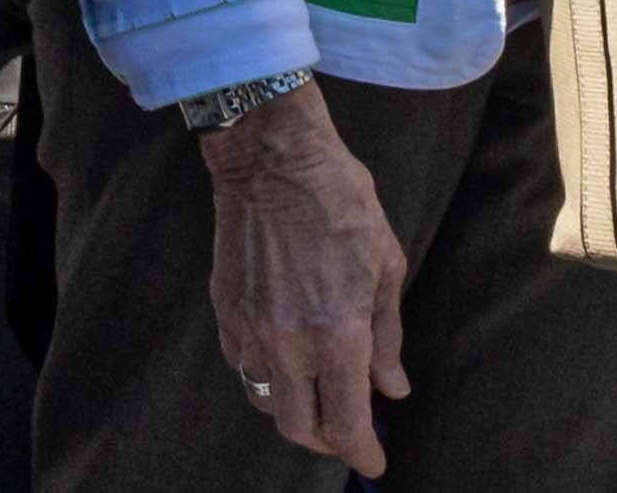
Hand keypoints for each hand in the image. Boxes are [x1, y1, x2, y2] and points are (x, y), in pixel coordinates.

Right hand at [201, 83, 409, 471]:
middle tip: (348, 431)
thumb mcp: (385, 266)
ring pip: (266, 401)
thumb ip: (386, 336)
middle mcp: (288, 343)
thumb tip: (392, 388)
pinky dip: (267, 375)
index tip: (374, 463)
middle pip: (299, 428)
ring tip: (317, 392)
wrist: (271, 156)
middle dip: (327, 441)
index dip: (362, 453)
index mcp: (337, 335)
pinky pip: (243, 365)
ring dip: (295, 408)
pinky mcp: (224, 308)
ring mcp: (250, 327)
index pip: (346, 423)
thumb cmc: (340, 202)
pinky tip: (285, 355)